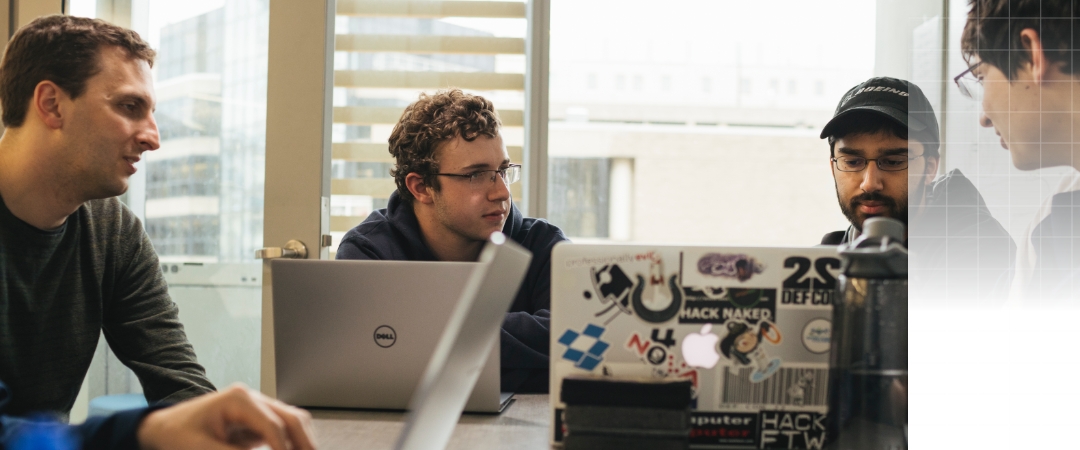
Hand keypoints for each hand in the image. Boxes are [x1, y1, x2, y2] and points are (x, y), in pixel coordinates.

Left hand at [136, 383, 316, 449]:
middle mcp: (252, 398)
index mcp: (239, 399)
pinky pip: (282, 429)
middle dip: (304, 443)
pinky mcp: (256, 420)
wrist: (162, 428)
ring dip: (302, 441)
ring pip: (293, 421)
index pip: (274, 425)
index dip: (286, 449)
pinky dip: (291, 443)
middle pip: (292, 418)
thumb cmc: (177, 435)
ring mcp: (256, 407)